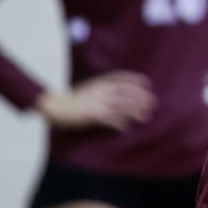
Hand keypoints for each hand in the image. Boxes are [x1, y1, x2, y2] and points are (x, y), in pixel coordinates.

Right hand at [36, 71, 155, 130]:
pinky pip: (112, 120)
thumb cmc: (71, 99)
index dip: (136, 79)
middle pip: (127, 92)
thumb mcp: (88, 88)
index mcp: (100, 82)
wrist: (54, 106)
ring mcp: (99, 102)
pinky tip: (126, 129)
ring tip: (145, 117)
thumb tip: (115, 91)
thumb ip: (102, 88)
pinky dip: (120, 124)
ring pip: (123, 105)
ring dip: (136, 112)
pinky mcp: (94, 114)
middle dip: (141, 97)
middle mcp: (101, 90)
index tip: (147, 83)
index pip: (122, 77)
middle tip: (152, 103)